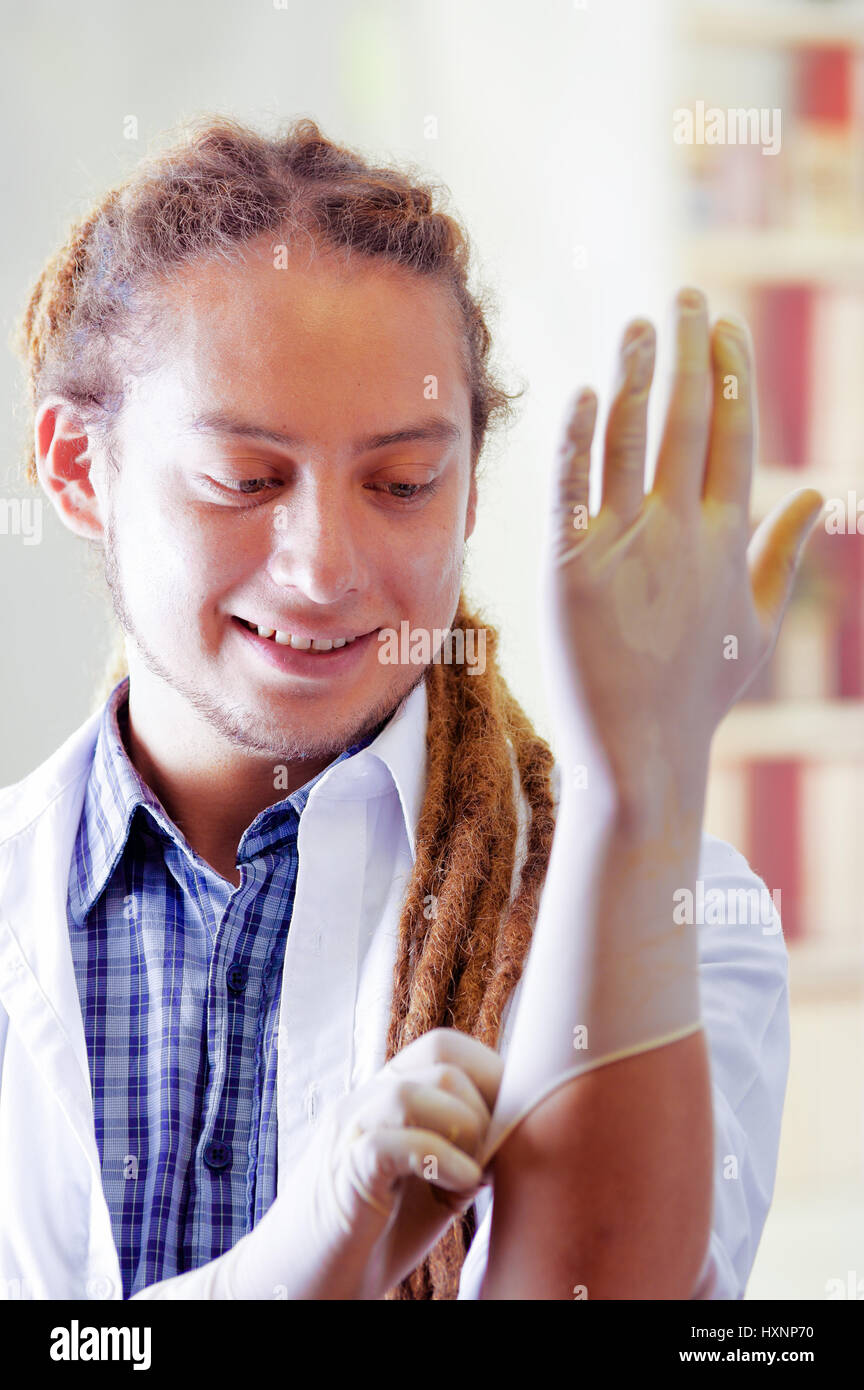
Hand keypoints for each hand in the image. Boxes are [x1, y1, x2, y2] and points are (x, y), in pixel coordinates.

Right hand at [130, 1028, 500, 1300]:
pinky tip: (460, 1188)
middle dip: (485, 1097)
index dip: (491, 1075)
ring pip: (414, 1090)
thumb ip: (465, 1157)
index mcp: (386, 1098)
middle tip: (493, 1152)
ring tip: (474, 1175)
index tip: (512, 1125)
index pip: (446, 1047)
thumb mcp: (431, 1191)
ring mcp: (347, 1133)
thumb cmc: (367, 1241)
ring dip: (464, 1128)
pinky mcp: (341, 1175)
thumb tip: (517, 1136)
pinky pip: (390, 1143)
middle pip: (439, 1052)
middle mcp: (364, 1102)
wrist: (296, 1288)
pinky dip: (439, 1159)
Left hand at [542, 287, 823, 816]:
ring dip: (633, 372)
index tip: (722, 325)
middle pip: (688, 418)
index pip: (736, 433)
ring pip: (629, 438)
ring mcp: (623, 549)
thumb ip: (784, 555)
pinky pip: (570, 487)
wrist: (639, 757)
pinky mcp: (566, 570)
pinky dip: (576, 437)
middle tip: (684, 297)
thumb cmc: (697, 693)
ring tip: (636, 326)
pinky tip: (580, 393)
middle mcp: (680, 533)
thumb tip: (816, 494)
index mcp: (728, 540)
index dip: (731, 371)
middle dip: (689, 348)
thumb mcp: (755, 626)